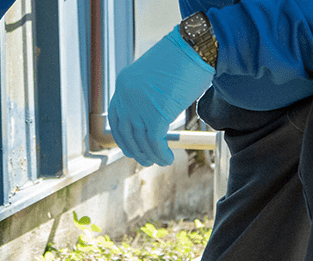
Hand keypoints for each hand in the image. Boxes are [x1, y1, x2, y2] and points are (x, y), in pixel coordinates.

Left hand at [109, 26, 213, 166]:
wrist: (197, 47)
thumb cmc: (182, 59)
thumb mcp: (154, 75)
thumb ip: (145, 93)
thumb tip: (149, 117)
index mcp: (123, 83)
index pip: (116, 117)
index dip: (122, 136)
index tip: (130, 146)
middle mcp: (126, 95)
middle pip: (125, 132)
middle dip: (135, 149)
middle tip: (144, 159)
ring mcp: (139, 105)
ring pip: (140, 140)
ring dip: (149, 155)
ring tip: (159, 161)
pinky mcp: (155, 114)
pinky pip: (155, 142)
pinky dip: (161, 154)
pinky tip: (167, 158)